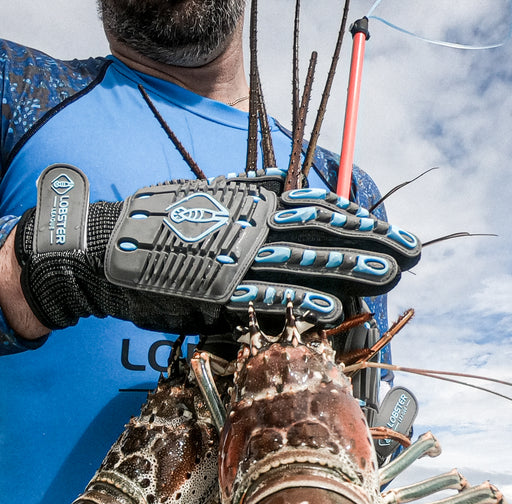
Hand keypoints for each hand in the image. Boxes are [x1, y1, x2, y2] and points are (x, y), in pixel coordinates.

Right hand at [13, 166, 419, 334]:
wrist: (100, 249)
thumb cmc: (156, 229)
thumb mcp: (207, 199)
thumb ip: (251, 196)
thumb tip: (290, 187)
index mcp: (248, 204)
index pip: (314, 207)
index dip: (356, 219)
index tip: (390, 230)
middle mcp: (246, 227)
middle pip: (319, 232)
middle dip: (368, 242)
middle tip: (411, 253)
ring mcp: (231, 258)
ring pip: (300, 262)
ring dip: (347, 268)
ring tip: (388, 274)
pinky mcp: (212, 290)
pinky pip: (263, 297)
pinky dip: (298, 301)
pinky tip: (333, 308)